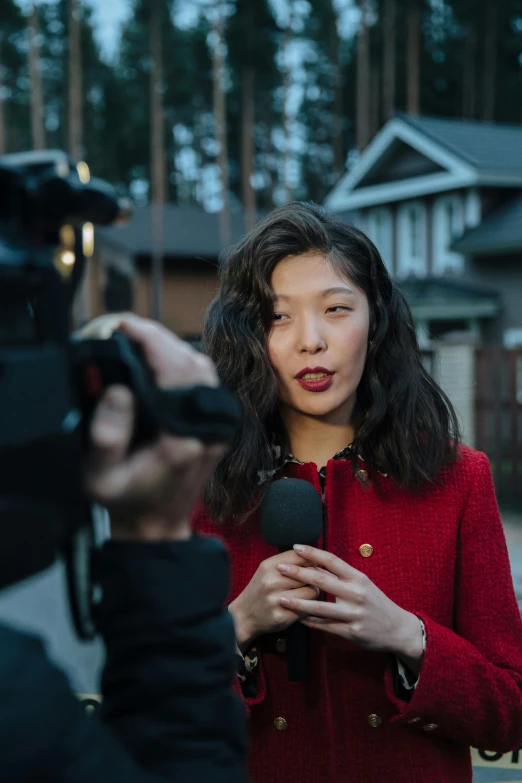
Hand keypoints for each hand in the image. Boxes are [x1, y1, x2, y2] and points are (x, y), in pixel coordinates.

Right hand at [84, 315, 225, 540]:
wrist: (156, 524)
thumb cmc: (127, 501)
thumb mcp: (100, 476)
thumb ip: (107, 435)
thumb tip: (118, 389)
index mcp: (183, 439)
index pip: (176, 373)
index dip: (151, 342)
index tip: (123, 326)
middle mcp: (209, 428)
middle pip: (192, 362)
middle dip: (157, 337)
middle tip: (123, 329)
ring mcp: (218, 423)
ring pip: (202, 366)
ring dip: (170, 347)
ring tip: (135, 340)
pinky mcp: (216, 420)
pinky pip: (203, 379)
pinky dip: (179, 361)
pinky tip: (155, 360)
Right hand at [228, 550, 319, 650]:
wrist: (243, 616)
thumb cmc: (260, 589)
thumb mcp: (267, 570)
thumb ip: (288, 561)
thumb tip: (315, 557)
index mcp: (268, 566)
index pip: (300, 556)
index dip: (311, 560)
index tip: (313, 564)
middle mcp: (271, 582)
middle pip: (309, 573)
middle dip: (314, 577)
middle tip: (311, 581)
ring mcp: (276, 600)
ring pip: (312, 591)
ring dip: (313, 592)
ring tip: (307, 593)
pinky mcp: (282, 617)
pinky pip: (307, 608)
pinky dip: (308, 606)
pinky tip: (302, 605)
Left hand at [278, 546, 423, 669]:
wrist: (398, 629)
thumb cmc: (376, 603)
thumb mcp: (362, 584)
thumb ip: (341, 576)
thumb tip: (316, 564)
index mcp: (358, 578)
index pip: (332, 560)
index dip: (313, 553)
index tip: (296, 547)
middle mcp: (356, 593)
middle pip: (322, 580)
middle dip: (299, 573)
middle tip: (280, 567)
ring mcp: (353, 614)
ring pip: (321, 607)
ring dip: (298, 603)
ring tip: (281, 598)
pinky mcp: (351, 632)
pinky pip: (325, 626)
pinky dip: (310, 622)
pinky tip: (296, 619)